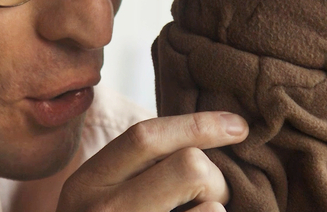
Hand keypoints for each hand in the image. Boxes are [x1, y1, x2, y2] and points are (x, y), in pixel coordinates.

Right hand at [56, 112, 248, 211]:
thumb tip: (206, 134)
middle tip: (211, 196)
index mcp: (88, 183)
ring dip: (217, 210)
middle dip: (215, 177)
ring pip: (211, 209)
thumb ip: (140, 166)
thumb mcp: (105, 194)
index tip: (238, 125)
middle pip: (189, 166)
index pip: (146, 136)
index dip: (199, 124)